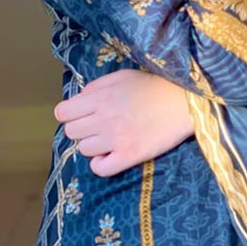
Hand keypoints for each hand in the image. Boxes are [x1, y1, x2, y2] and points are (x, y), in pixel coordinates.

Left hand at [54, 70, 193, 176]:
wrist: (184, 102)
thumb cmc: (154, 86)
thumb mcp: (123, 76)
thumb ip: (96, 86)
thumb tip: (79, 99)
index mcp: (101, 98)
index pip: (62, 113)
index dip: (70, 114)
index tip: (81, 114)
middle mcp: (104, 119)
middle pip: (71, 132)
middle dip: (81, 128)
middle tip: (97, 126)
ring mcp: (116, 139)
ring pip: (84, 150)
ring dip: (93, 145)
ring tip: (109, 139)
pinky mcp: (129, 156)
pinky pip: (100, 169)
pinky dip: (100, 164)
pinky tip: (109, 155)